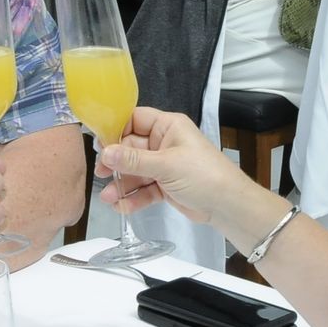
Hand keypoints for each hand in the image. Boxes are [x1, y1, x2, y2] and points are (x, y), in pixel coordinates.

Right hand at [98, 107, 250, 224]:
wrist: (228, 205)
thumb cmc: (204, 175)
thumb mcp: (166, 164)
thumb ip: (134, 160)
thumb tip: (105, 152)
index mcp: (168, 126)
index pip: (134, 120)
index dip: (115, 130)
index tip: (99, 143)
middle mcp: (164, 143)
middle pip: (130, 148)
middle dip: (116, 163)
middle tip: (101, 173)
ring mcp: (164, 165)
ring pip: (135, 171)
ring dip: (122, 184)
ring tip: (108, 197)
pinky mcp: (165, 186)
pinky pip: (144, 189)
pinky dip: (133, 198)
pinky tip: (121, 206)